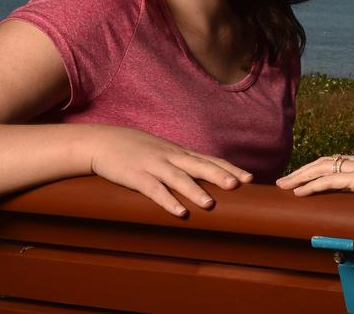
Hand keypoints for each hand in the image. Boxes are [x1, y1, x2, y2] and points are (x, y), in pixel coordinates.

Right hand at [86, 125, 251, 214]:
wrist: (104, 142)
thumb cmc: (138, 149)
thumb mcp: (164, 152)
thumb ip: (182, 162)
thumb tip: (205, 176)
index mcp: (180, 153)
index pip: (210, 159)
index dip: (229, 168)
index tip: (250, 178)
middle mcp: (171, 157)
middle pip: (200, 165)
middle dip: (220, 175)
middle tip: (239, 185)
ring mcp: (154, 165)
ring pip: (178, 178)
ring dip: (195, 191)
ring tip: (210, 204)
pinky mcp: (136, 176)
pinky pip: (154, 190)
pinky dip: (167, 201)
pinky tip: (179, 212)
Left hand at [277, 153, 353, 198]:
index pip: (336, 161)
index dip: (317, 168)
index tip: (304, 174)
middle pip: (322, 162)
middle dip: (301, 171)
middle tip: (284, 180)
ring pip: (320, 170)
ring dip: (300, 177)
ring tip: (284, 186)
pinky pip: (328, 182)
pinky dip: (311, 187)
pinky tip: (299, 193)